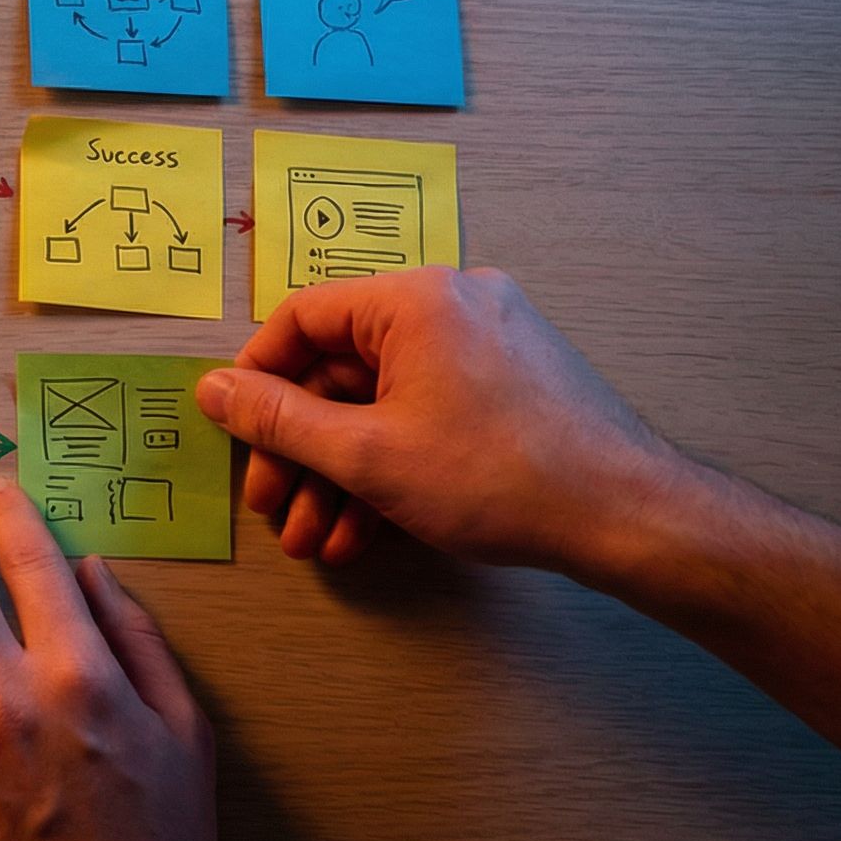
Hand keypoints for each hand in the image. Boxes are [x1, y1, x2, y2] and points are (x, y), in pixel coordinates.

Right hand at [197, 266, 681, 570]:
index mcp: (414, 298)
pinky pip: (429, 412)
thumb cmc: (495, 477)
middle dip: (303, 451)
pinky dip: (394, 465)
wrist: (628, 517)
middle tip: (277, 510)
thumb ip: (278, 420)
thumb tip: (212, 389)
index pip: (302, 318)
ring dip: (343, 473)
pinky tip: (370, 532)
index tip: (239, 439)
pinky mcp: (514, 383)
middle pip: (342, 369)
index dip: (257, 381)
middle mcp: (452, 304)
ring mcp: (489, 343)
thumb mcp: (366, 455)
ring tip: (321, 542)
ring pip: (385, 401)